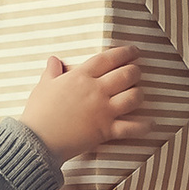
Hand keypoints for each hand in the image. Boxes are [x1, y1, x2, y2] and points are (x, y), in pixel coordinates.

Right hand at [19, 46, 148, 163]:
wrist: (38, 139)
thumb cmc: (38, 112)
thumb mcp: (43, 86)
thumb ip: (52, 72)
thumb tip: (53, 60)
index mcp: (80, 76)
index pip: (107, 59)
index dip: (124, 53)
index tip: (133, 50)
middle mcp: (95, 90)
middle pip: (126, 75)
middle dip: (135, 71)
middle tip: (136, 72)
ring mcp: (103, 110)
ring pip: (133, 97)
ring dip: (139, 94)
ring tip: (139, 94)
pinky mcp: (106, 130)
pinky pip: (132, 127)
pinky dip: (143, 126)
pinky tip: (150, 124)